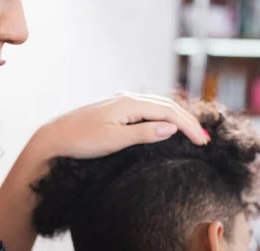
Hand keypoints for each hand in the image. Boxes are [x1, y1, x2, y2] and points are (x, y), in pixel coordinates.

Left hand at [33, 92, 207, 162]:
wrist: (55, 138)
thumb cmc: (82, 141)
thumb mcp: (115, 140)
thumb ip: (144, 133)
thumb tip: (171, 128)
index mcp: (130, 103)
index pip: (168, 112)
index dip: (188, 126)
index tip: (203, 142)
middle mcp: (128, 98)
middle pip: (167, 105)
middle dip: (188, 121)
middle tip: (204, 139)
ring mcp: (122, 103)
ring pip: (158, 105)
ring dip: (177, 118)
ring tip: (192, 132)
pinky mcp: (117, 110)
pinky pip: (148, 109)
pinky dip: (163, 116)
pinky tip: (168, 124)